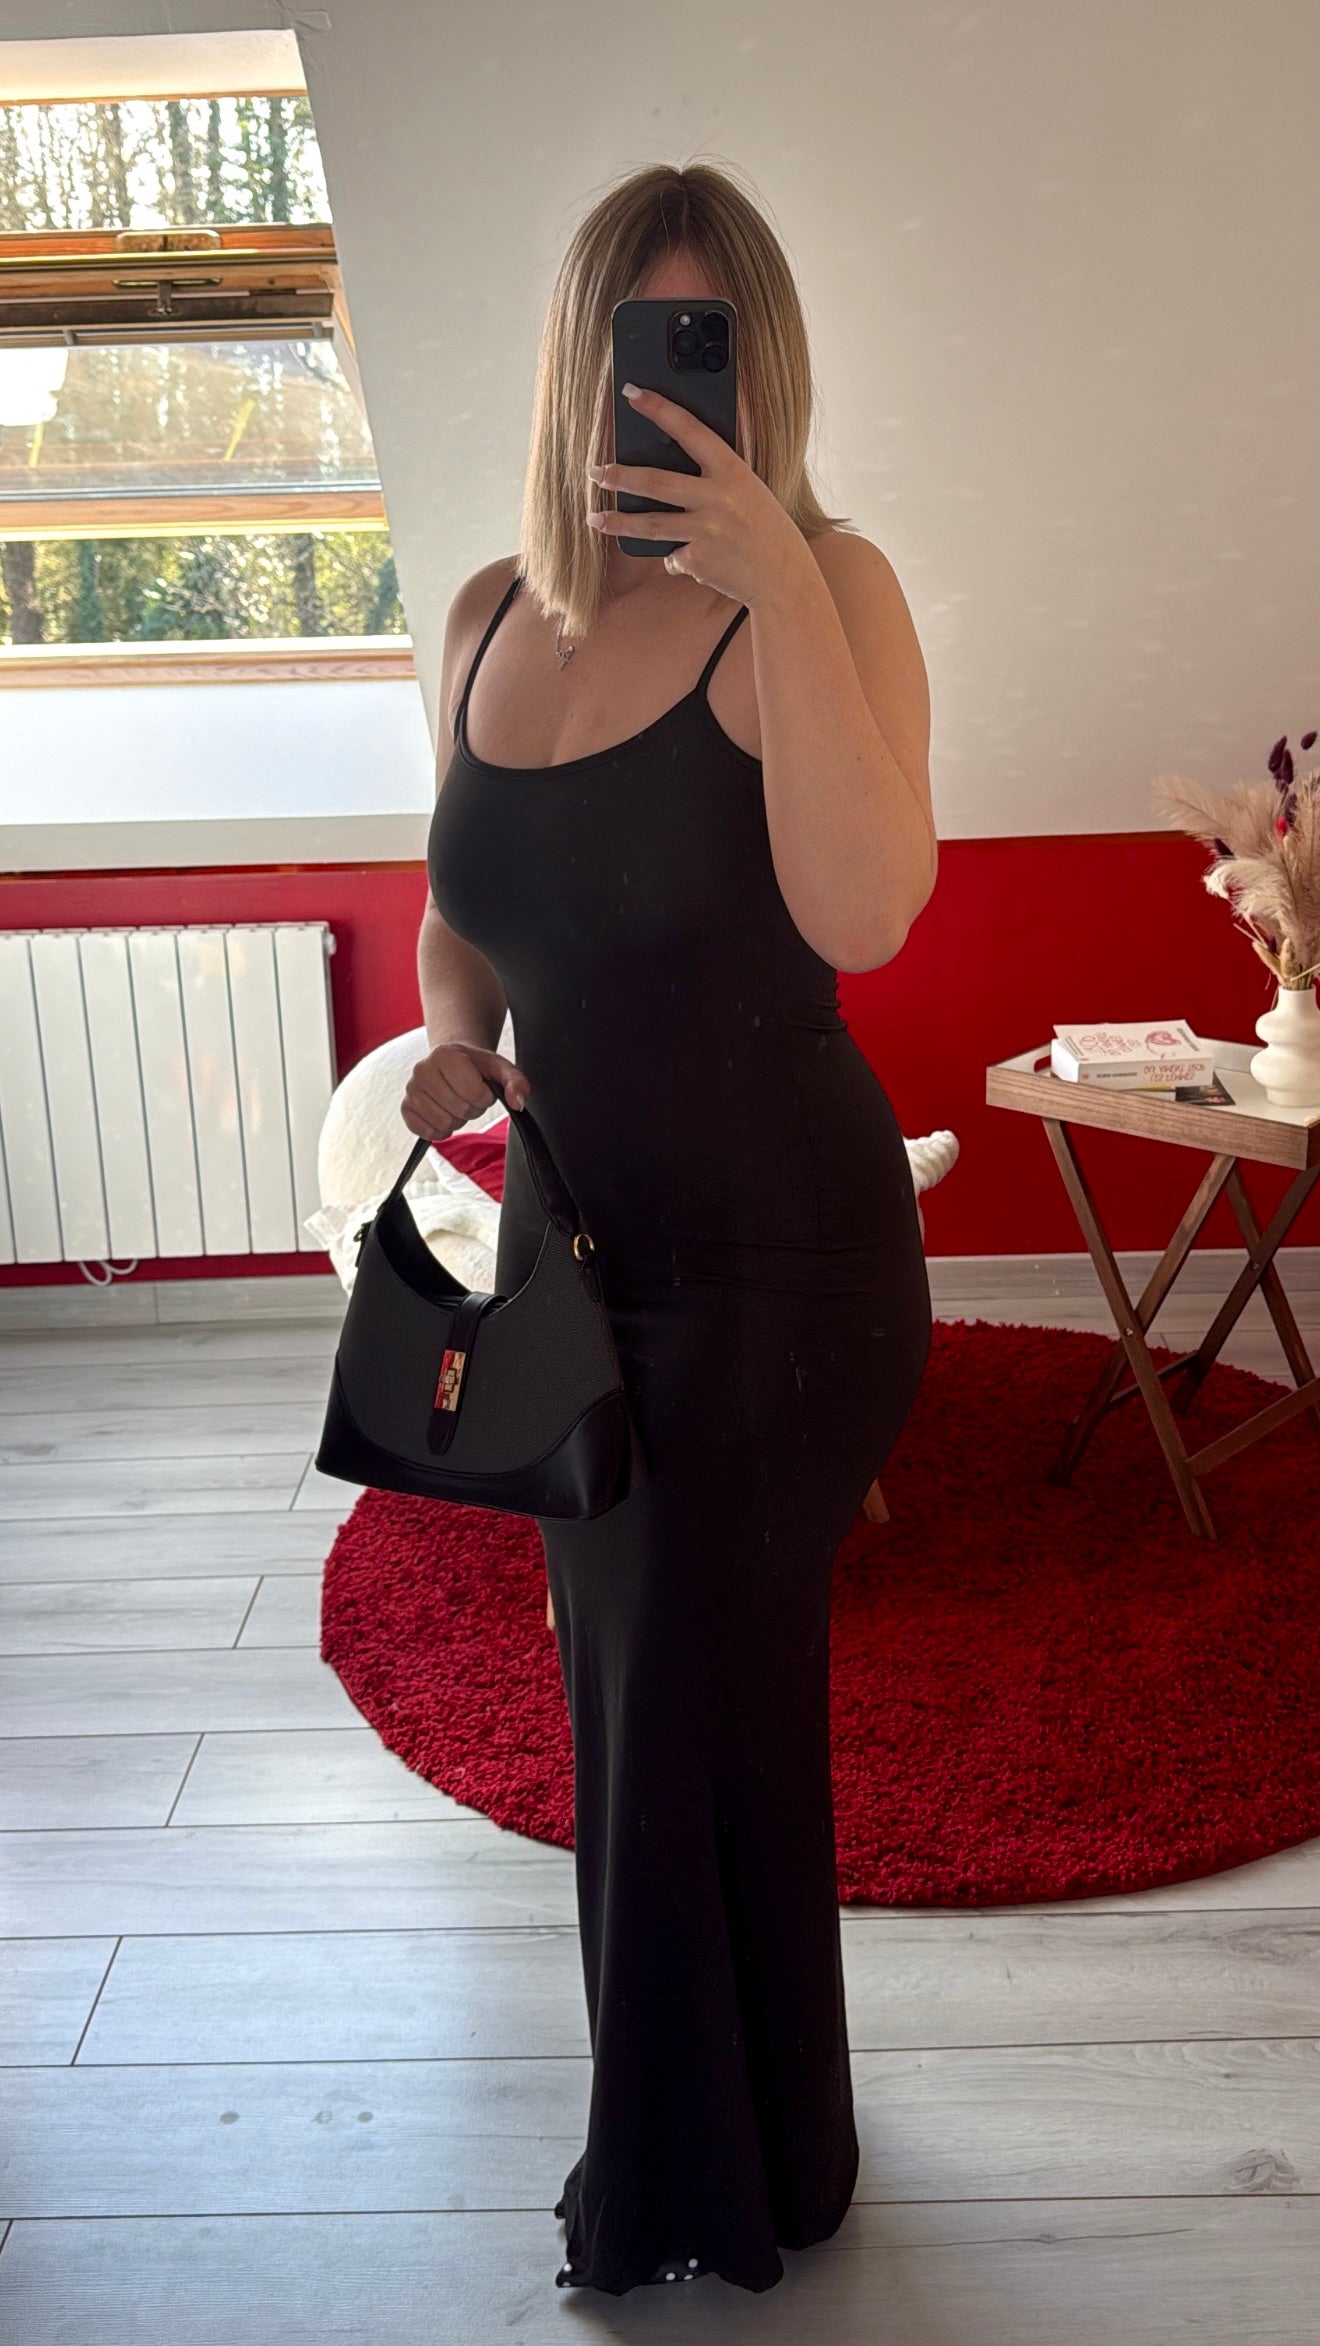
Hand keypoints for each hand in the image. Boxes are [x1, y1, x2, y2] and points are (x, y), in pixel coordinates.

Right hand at [401, 1041, 529, 1143]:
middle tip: (469, 1097)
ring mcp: (411, 1089)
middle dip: (472, 1109)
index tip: (482, 1088)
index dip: (485, 1097)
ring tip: (456, 1103)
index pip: (474, 1093)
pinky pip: (427, 1132)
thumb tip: (518, 1102)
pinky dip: (441, 1130)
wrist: (452, 1061)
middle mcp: (422, 1069)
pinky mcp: (406, 1108)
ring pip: (443, 1123)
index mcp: (444, 1055)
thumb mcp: (500, 1068)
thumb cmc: (476, 1066)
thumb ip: (515, 1082)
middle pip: (459, 1110)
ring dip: (457, 1120)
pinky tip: (444, 1113)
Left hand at [586, 381, 808, 609]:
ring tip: (595, 518)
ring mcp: (706, 531)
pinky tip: (694, 559)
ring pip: (650, 524)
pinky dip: (677, 558)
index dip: (658, 408)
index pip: (689, 430)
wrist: (784, 579)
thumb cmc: (766, 529)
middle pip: (656, 481)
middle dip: (619, 476)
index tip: (631, 392)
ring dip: (618, 522)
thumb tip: (696, 437)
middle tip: (594, 471)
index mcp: (732, 471)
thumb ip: (722, 469)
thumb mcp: (751, 489)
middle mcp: (718, 498)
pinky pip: (673, 556)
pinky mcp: (698, 561)